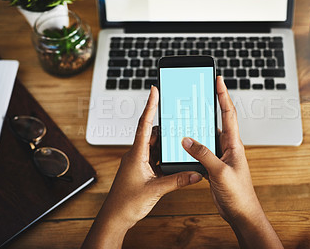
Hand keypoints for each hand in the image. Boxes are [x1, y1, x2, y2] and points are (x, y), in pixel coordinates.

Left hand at [82, 86, 202, 248]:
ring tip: (180, 138)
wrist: (115, 218)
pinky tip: (175, 158)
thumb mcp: (155, 190)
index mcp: (136, 154)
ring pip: (155, 146)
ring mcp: (139, 163)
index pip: (144, 125)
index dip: (150, 106)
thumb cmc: (126, 203)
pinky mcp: (142, 171)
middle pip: (152, 133)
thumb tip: (195, 174)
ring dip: (166, 143)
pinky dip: (165, 156)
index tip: (154, 90)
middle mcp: (136, 155)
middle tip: (177, 117)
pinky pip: (155, 158)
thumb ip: (177, 180)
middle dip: (165, 125)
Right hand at [182, 76, 282, 248]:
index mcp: (234, 144)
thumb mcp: (220, 172)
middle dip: (209, 106)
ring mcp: (221, 156)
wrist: (241, 213)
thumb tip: (187, 140)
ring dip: (198, 127)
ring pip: (207, 136)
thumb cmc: (239, 194)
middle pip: (217, 121)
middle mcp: (228, 147)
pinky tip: (184, 145)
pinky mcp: (214, 166)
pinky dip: (193, 146)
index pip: (228, 114)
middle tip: (198, 94)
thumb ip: (203, 155)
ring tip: (187, 117)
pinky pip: (203, 150)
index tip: (218, 80)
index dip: (223, 95)